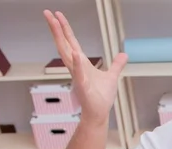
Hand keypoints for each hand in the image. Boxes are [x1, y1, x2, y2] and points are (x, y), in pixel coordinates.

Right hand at [43, 10, 127, 124]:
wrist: (99, 113)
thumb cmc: (102, 97)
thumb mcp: (112, 76)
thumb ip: (116, 65)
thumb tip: (124, 54)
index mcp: (82, 64)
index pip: (71, 42)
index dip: (65, 29)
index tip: (57, 15)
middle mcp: (76, 68)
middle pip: (64, 44)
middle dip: (56, 29)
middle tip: (47, 12)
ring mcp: (78, 76)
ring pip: (67, 55)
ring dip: (61, 40)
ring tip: (55, 23)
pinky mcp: (83, 87)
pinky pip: (80, 74)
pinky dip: (78, 64)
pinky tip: (76, 54)